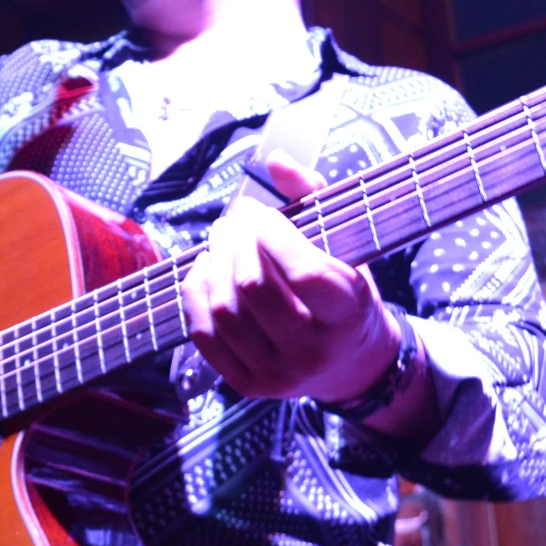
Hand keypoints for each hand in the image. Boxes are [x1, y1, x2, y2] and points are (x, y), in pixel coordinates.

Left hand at [181, 152, 401, 405]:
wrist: (350, 362)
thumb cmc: (344, 291)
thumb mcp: (345, 244)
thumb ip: (312, 195)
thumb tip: (274, 159)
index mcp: (347, 314)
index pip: (303, 272)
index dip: (271, 234)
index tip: (258, 212)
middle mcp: (313, 351)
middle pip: (252, 288)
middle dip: (234, 243)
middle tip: (232, 223)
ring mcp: (278, 374)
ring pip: (224, 311)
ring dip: (212, 265)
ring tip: (219, 243)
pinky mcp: (248, 386)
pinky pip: (204, 335)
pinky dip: (195, 295)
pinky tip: (205, 270)